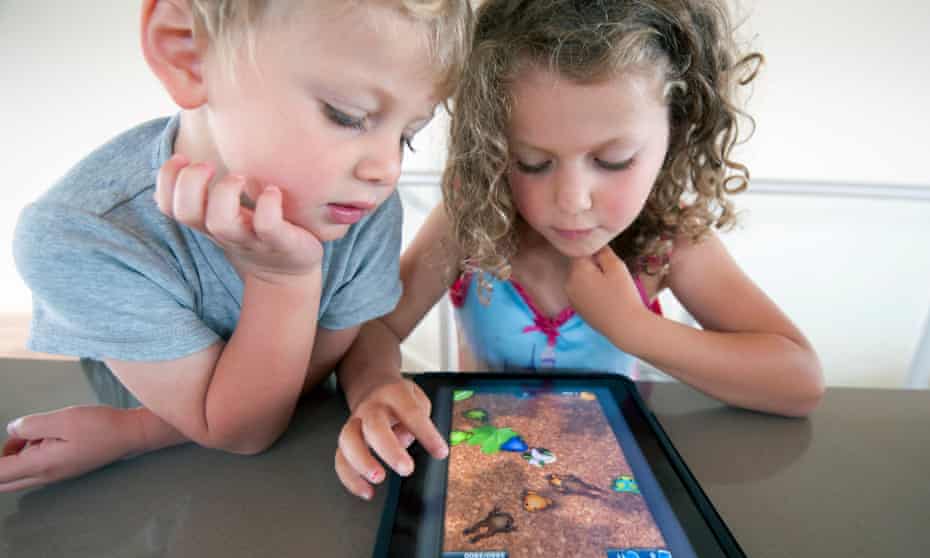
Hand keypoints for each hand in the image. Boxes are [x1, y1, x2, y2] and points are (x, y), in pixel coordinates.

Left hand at [0, 406, 142, 491]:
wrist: (129, 435)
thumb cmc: (101, 427)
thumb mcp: (63, 419)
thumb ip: (30, 425)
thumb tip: (12, 430)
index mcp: (41, 464)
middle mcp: (45, 475)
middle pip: (3, 482)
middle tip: (10, 441)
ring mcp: (54, 474)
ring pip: (17, 475)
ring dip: (12, 457)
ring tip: (27, 433)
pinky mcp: (62, 468)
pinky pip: (32, 468)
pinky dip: (26, 454)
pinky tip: (40, 436)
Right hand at [156, 154, 323, 284]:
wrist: (289, 269)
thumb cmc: (257, 228)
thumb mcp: (229, 210)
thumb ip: (211, 188)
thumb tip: (186, 153)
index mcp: (207, 220)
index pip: (169, 206)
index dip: (166, 180)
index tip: (181, 157)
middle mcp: (224, 232)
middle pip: (187, 213)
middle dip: (189, 183)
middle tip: (208, 165)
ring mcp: (251, 239)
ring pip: (221, 224)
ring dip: (224, 194)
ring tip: (240, 177)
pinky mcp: (281, 243)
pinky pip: (268, 227)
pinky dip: (268, 206)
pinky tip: (274, 191)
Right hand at [335, 379, 448, 499]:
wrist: (370, 384)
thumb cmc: (399, 398)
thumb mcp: (417, 397)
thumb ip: (418, 415)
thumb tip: (406, 438)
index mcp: (394, 394)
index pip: (411, 413)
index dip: (426, 433)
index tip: (440, 453)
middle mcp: (371, 407)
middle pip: (374, 426)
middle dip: (389, 450)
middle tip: (406, 469)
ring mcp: (355, 422)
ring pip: (349, 440)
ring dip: (362, 462)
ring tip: (379, 478)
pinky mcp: (346, 440)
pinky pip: (341, 459)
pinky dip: (351, 478)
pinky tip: (367, 491)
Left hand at [565, 246, 646, 335]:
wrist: (626, 328)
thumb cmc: (623, 295)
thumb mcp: (616, 267)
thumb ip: (603, 252)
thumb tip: (595, 245)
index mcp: (576, 271)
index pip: (580, 251)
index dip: (595, 251)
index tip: (607, 257)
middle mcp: (568, 283)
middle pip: (579, 266)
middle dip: (593, 266)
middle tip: (612, 274)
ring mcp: (571, 298)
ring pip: (581, 279)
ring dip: (592, 278)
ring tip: (610, 287)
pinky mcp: (578, 309)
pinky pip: (582, 292)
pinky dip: (592, 291)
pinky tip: (605, 298)